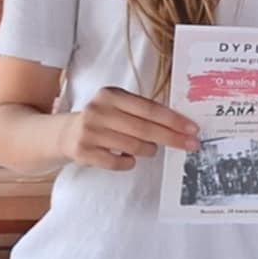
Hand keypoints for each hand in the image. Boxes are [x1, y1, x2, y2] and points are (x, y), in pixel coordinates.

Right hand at [63, 87, 198, 169]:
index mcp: (111, 95)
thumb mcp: (118, 106)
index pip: (149, 109)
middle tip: (191, 145)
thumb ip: (143, 110)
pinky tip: (128, 157)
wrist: (65, 133)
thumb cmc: (103, 118)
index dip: (173, 120)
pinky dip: (129, 162)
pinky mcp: (84, 152)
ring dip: (149, 150)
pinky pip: (118, 163)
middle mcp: (99, 111)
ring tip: (150, 148)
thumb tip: (180, 125)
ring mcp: (90, 132)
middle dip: (172, 138)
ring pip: (133, 147)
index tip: (192, 129)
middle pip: (144, 129)